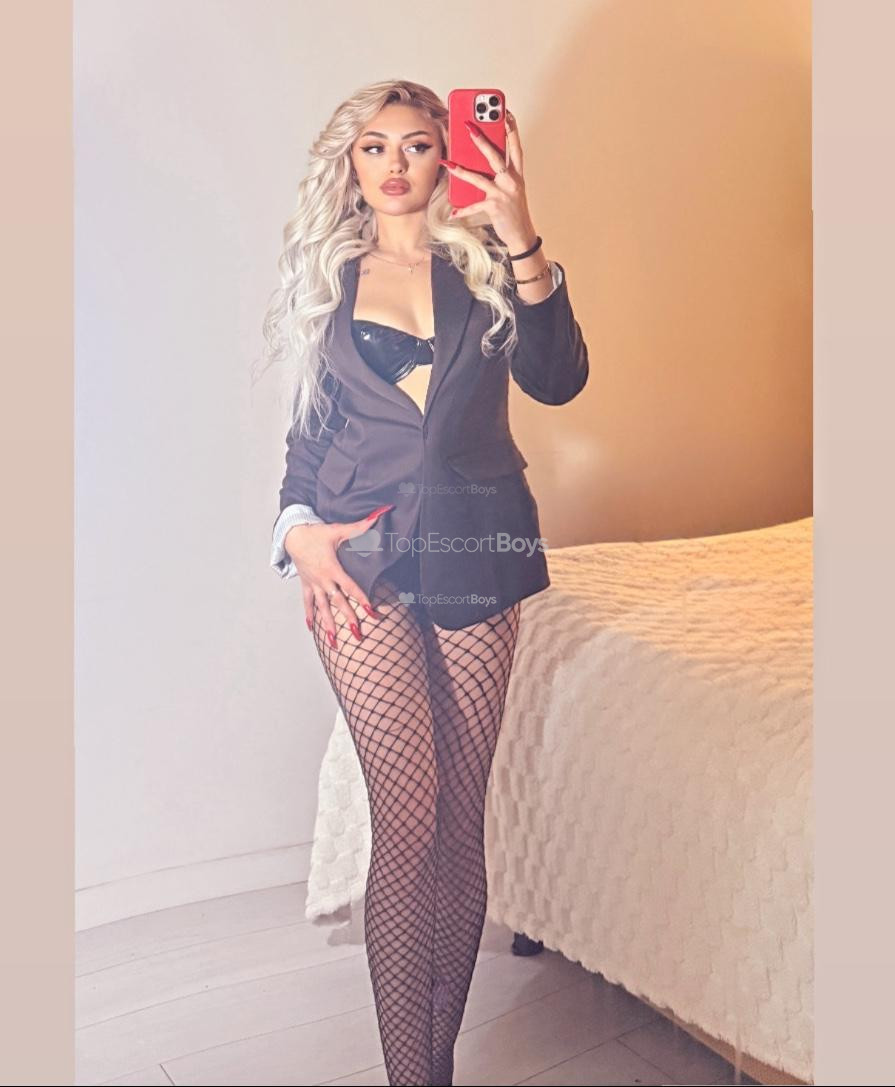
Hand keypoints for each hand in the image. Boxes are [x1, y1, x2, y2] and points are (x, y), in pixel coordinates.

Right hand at [285, 507, 390, 645]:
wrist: (292, 534)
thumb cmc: (316, 532)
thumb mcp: (338, 529)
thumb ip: (360, 526)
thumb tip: (380, 514)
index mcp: (333, 569)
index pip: (350, 587)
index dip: (362, 599)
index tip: (371, 612)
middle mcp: (323, 580)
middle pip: (338, 603)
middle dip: (348, 619)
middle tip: (358, 634)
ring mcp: (313, 584)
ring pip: (322, 608)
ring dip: (328, 625)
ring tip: (334, 642)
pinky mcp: (306, 584)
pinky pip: (307, 602)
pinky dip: (309, 615)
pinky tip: (311, 628)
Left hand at [442, 109, 537, 250]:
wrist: (521, 234)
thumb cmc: (513, 210)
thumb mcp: (510, 188)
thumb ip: (499, 174)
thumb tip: (478, 161)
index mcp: (516, 173)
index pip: (515, 146)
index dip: (511, 129)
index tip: (506, 112)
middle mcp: (511, 181)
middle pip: (496, 156)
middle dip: (482, 140)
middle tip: (469, 126)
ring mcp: (503, 194)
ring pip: (480, 178)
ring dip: (462, 170)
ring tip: (448, 163)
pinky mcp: (495, 207)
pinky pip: (475, 206)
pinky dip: (463, 210)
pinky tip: (453, 212)